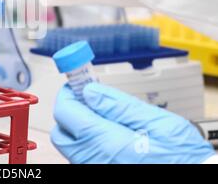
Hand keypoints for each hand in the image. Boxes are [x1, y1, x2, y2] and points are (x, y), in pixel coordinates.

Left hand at [51, 83, 214, 163]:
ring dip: (79, 128)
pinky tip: (110, 135)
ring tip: (104, 117)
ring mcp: (94, 168)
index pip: (65, 112)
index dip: (69, 93)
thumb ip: (119, 106)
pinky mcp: (99, 173)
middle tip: (88, 99)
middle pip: (61, 132)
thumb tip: (89, 91)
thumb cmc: (183, 159)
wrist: (197, 180)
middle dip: (69, 111)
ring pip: (71, 146)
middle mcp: (93, 159)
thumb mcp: (159, 123)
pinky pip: (83, 157)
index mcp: (105, 142)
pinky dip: (89, 143)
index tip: (77, 84)